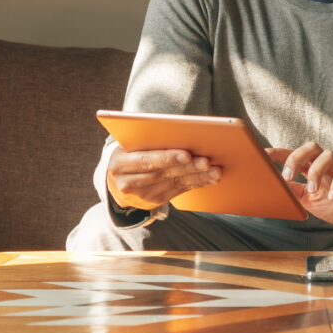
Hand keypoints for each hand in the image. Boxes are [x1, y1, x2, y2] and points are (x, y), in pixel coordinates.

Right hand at [107, 146, 221, 210]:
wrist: (117, 181)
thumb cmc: (129, 153)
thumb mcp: (129, 146)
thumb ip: (147, 140)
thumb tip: (181, 132)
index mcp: (120, 163)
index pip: (145, 160)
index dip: (167, 158)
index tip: (187, 154)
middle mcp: (128, 182)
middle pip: (163, 174)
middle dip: (188, 167)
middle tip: (207, 162)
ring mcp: (142, 195)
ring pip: (174, 184)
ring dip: (197, 177)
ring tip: (215, 171)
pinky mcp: (155, 201)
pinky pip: (179, 191)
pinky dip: (197, 183)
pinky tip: (211, 178)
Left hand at [266, 142, 332, 230]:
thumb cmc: (328, 203)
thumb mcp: (305, 199)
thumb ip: (292, 191)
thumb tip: (273, 187)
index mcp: (310, 166)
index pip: (292, 154)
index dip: (277, 153)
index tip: (263, 155)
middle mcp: (324, 163)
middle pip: (311, 147)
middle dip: (296, 158)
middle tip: (287, 177)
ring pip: (328, 156)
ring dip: (316, 171)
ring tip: (312, 190)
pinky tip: (331, 197)